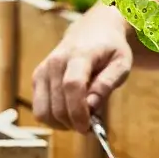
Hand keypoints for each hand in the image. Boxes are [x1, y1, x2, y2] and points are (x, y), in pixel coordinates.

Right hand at [31, 7, 133, 129]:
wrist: (91, 30)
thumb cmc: (109, 49)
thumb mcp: (120, 64)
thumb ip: (107, 84)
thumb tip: (91, 107)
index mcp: (79, 55)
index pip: (72, 85)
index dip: (78, 111)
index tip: (88, 127)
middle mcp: (55, 62)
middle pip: (57, 104)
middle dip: (73, 123)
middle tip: (90, 126)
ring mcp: (43, 70)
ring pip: (43, 111)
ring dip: (61, 124)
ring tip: (79, 120)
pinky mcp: (37, 78)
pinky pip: (39, 109)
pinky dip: (53, 118)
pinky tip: (68, 113)